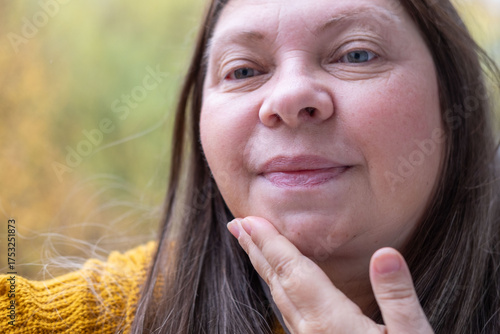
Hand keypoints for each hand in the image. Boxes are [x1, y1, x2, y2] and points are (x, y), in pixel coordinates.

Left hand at [227, 216, 433, 333]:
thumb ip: (398, 297)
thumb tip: (386, 254)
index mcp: (332, 323)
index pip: (293, 272)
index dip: (270, 243)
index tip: (249, 220)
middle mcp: (312, 332)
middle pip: (277, 282)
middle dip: (256, 250)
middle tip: (236, 225)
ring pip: (279, 297)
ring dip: (263, 266)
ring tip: (251, 244)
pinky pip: (288, 311)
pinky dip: (278, 286)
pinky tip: (279, 281)